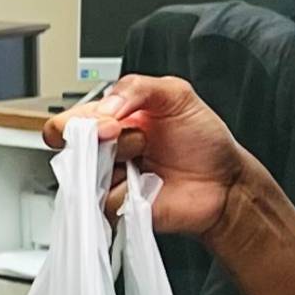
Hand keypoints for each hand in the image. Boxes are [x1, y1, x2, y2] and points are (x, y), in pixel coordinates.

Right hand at [51, 75, 251, 238]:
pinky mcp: (119, 207)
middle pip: (72, 148)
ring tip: (148, 163)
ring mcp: (111, 180)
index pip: (69, 120)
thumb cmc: (203, 140)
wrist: (225, 182)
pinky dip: (126, 193)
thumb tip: (105, 107)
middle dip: (102, 141)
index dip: (77, 123)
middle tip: (136, 141)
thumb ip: (136, 87)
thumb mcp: (176, 94)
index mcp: (111, 119)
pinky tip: (147, 186)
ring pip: (86, 176)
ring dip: (119, 167)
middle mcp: (106, 150)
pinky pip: (104, 202)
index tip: (109, 123)